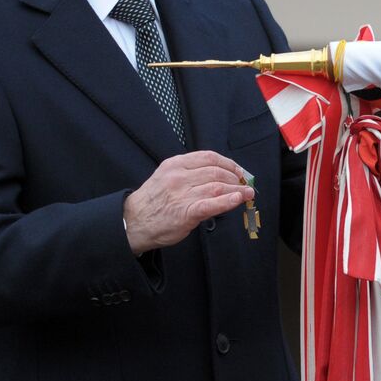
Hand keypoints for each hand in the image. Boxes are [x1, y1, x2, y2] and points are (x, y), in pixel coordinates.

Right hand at [124, 151, 253, 253]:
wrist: (132, 222)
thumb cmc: (153, 202)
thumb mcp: (167, 178)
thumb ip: (189, 174)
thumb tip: (218, 176)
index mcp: (175, 164)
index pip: (209, 157)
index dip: (229, 163)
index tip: (238, 170)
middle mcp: (179, 176)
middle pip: (216, 171)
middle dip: (235, 177)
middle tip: (245, 184)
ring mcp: (182, 194)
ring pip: (217, 186)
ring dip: (237, 189)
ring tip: (248, 193)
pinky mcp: (186, 212)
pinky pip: (212, 204)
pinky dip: (228, 201)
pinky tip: (238, 199)